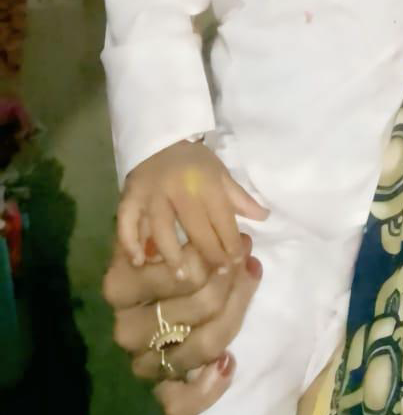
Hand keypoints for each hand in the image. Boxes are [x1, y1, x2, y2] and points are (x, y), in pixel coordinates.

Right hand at [102, 234, 261, 414]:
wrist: (145, 295)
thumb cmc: (159, 257)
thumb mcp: (161, 236)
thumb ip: (188, 229)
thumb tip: (246, 220)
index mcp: (119, 285)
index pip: (181, 272)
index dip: (219, 256)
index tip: (242, 241)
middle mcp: (125, 327)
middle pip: (199, 307)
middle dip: (233, 281)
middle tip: (248, 259)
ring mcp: (140, 361)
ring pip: (203, 346)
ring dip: (236, 315)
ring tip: (250, 284)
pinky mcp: (156, 389)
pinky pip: (178, 403)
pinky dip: (208, 387)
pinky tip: (229, 363)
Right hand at [118, 140, 268, 273]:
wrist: (159, 138)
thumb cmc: (194, 161)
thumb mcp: (220, 173)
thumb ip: (240, 198)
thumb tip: (264, 217)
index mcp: (205, 182)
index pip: (222, 219)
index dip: (231, 243)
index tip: (236, 263)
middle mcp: (179, 189)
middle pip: (195, 228)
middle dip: (209, 254)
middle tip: (217, 275)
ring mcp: (152, 194)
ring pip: (162, 228)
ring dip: (172, 254)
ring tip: (182, 276)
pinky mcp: (130, 196)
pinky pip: (127, 221)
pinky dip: (130, 242)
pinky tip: (139, 261)